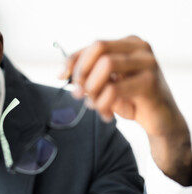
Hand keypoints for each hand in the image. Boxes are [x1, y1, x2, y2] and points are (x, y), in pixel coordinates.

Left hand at [63, 36, 191, 184]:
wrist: (160, 121)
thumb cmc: (131, 100)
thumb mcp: (106, 84)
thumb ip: (89, 75)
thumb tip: (62, 74)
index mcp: (127, 44)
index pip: (92, 46)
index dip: (73, 60)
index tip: (61, 76)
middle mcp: (139, 48)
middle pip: (98, 48)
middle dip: (82, 71)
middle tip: (78, 93)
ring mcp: (147, 63)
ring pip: (106, 65)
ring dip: (93, 89)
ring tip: (94, 106)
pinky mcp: (150, 82)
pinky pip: (114, 89)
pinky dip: (103, 104)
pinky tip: (106, 115)